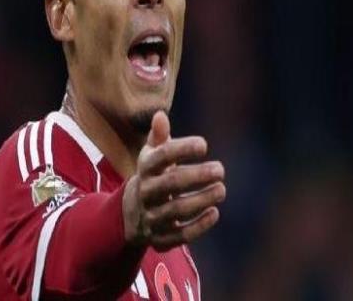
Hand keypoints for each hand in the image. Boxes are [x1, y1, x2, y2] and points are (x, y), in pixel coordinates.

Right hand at [123, 111, 225, 250]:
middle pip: (170, 183)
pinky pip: (179, 235)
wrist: (131, 213)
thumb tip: (160, 115)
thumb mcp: (151, 156)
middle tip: (220, 169)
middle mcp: (146, 192)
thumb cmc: (152, 176)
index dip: (182, 149)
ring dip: (201, 200)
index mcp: (145, 168)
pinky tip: (215, 212)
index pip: (161, 156)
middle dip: (197, 176)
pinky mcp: (160, 238)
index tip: (204, 145)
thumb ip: (158, 137)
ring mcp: (151, 216)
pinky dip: (198, 226)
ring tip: (221, 189)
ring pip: (176, 210)